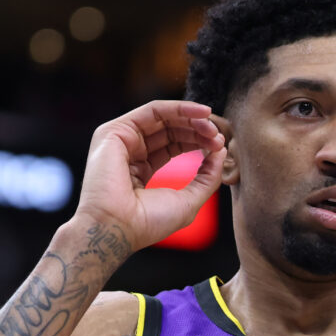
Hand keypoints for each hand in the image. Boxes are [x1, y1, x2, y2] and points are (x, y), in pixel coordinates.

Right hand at [76, 100, 225, 251]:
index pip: (174, 146)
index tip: (220, 146)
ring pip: (163, 118)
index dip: (198, 142)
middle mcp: (130, 152)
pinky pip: (152, 111)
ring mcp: (121, 140)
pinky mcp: (115, 131)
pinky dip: (179, 108)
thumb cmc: (148, 222)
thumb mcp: (189, 200)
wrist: (118, 228)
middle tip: (219, 136)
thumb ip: (207, 177)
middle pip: (169, 130)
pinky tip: (201, 113)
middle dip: (197, 130)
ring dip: (191, 118)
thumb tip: (220, 152)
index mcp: (141, 170)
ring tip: (212, 127)